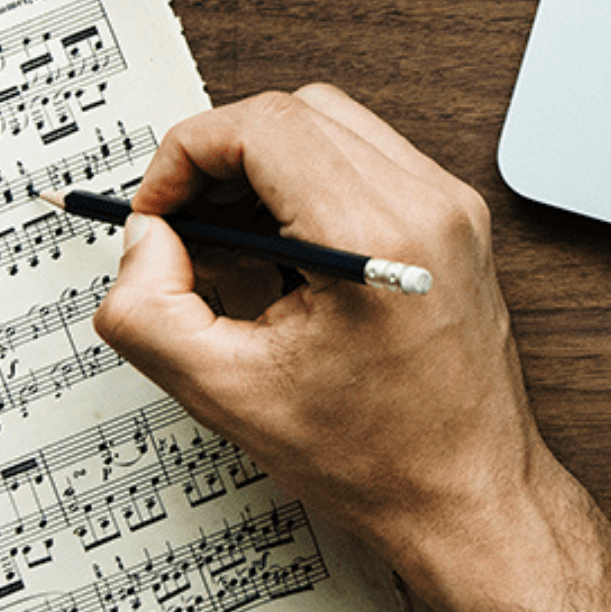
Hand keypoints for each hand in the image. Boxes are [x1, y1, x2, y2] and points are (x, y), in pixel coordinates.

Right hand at [93, 85, 545, 611]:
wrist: (466, 499)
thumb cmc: (375, 460)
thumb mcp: (224, 393)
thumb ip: (149, 310)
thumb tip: (144, 240)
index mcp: (377, 236)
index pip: (259, 126)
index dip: (184, 157)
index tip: (156, 212)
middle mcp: (426, 204)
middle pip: (292, 111)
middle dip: (217, 158)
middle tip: (181, 225)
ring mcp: (449, 208)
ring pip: (328, 126)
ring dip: (260, 169)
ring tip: (229, 244)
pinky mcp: (453, 223)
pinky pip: (362, 161)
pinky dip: (303, 187)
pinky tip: (278, 256)